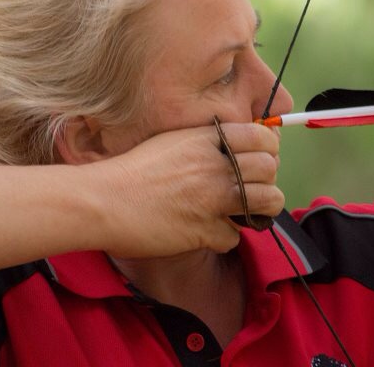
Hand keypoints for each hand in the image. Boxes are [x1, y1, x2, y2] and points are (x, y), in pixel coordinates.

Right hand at [97, 122, 283, 257]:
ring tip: (245, 211)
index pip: (263, 137)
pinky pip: (234, 236)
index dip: (268, 149)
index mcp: (207, 139)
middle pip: (270, 169)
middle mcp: (216, 166)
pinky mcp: (205, 230)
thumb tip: (235, 149)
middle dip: (267, 180)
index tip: (260, 159)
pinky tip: (208, 231)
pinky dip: (224, 237)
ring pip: (268, 201)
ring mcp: (213, 198)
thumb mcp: (172, 141)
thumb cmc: (132, 170)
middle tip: (253, 189)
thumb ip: (205, 142)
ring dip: (260, 209)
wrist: (103, 200)